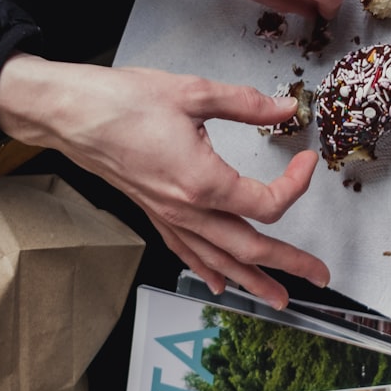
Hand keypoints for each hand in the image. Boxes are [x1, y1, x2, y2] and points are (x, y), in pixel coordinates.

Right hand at [0, 53, 329, 307]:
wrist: (70, 113)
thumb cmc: (122, 102)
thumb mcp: (194, 92)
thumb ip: (246, 104)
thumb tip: (284, 108)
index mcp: (203, 182)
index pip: (267, 202)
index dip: (296, 184)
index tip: (307, 160)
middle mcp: (187, 209)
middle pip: (249, 247)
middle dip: (289, 263)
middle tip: (319, 274)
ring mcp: (169, 216)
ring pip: (219, 260)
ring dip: (252, 281)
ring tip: (280, 298)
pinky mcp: (153, 213)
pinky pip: (186, 252)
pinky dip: (207, 270)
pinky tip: (217, 283)